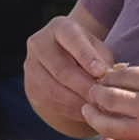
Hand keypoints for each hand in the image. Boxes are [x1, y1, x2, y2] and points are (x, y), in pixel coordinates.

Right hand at [25, 14, 114, 129]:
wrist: (63, 62)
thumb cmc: (86, 54)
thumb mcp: (96, 49)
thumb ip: (102, 60)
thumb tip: (108, 76)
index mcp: (60, 27)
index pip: (71, 39)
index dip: (86, 56)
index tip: (101, 72)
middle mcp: (39, 44)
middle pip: (61, 68)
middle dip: (84, 85)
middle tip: (102, 97)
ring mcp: (31, 67)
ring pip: (54, 89)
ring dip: (77, 101)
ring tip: (96, 107)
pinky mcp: (30, 88)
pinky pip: (50, 103)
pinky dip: (70, 110)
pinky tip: (85, 112)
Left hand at [79, 62, 138, 139]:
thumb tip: (117, 76)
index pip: (121, 75)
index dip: (109, 75)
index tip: (105, 76)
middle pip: (109, 97)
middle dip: (96, 93)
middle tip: (92, 92)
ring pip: (107, 123)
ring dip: (94, 115)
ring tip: (89, 109)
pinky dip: (107, 136)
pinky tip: (103, 130)